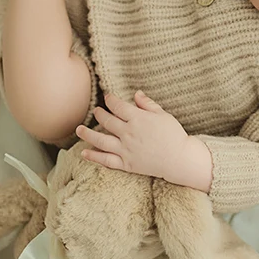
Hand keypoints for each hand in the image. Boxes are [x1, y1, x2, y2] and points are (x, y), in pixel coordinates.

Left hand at [77, 91, 212, 191]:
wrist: (180, 159)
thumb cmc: (174, 135)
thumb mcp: (163, 115)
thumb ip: (147, 104)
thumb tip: (136, 94)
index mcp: (138, 118)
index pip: (118, 106)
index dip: (110, 100)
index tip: (107, 98)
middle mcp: (129, 133)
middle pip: (107, 121)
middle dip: (100, 114)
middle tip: (96, 111)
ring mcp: (126, 149)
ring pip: (101, 140)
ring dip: (88, 134)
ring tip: (78, 129)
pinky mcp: (126, 164)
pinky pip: (106, 160)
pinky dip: (94, 157)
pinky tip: (84, 152)